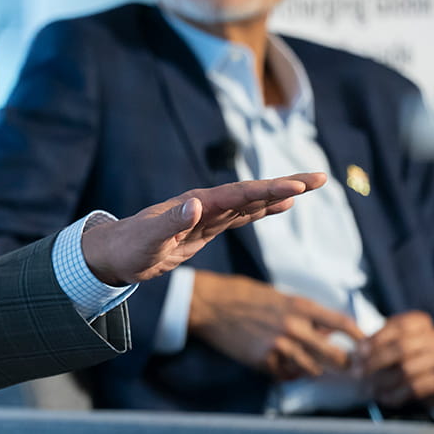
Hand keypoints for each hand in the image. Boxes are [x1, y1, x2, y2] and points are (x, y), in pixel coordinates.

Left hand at [82, 173, 326, 285]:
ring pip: (251, 202)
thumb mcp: (148, 240)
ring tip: (311, 185)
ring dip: (279, 194)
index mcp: (195, 204)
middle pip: (252, 192)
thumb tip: (196, 204)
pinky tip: (282, 205)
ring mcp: (207, 216)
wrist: (114, 254)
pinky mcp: (206, 228)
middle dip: (285, 184)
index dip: (267, 190)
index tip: (297, 186)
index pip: (238, 195)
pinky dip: (263, 210)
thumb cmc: (128, 248)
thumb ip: (171, 223)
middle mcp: (204, 204)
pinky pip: (242, 216)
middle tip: (320, 178)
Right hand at [188, 271, 363, 378]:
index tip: (366, 345)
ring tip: (311, 368)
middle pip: (334, 354)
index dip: (358, 336)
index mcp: (300, 306)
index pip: (341, 322)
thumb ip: (301, 313)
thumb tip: (322, 330)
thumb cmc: (242, 295)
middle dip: (343, 363)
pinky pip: (284, 374)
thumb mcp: (277, 296)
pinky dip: (286, 373)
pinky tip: (281, 366)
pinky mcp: (263, 360)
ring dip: (313, 370)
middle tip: (347, 368)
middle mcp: (294, 326)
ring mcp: (279, 345)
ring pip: (312, 369)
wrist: (209, 303)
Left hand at [361, 311, 433, 411]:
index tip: (358, 352)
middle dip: (375, 361)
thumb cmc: (408, 357)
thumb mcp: (393, 345)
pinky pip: (418, 387)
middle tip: (357, 373)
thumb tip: (357, 352)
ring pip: (408, 369)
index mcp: (422, 323)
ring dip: (383, 380)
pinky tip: (384, 398)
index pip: (399, 326)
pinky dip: (397, 394)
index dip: (376, 339)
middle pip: (402, 347)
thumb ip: (376, 344)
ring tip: (368, 388)